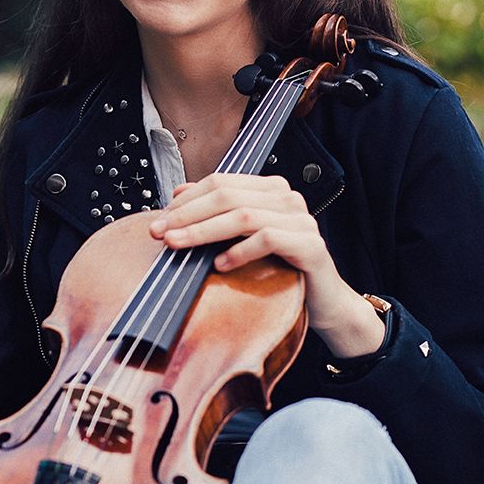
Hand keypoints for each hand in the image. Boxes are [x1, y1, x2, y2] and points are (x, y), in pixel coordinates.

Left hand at [148, 173, 385, 357]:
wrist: (323, 301)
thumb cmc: (281, 269)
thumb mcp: (243, 239)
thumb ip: (217, 216)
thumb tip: (178, 193)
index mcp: (270, 189)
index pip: (221, 183)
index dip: (187, 200)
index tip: (159, 219)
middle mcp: (288, 198)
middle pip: (228, 196)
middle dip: (188, 215)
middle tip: (160, 233)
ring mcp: (301, 220)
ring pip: (244, 215)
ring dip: (205, 231)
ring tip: (180, 245)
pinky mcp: (310, 245)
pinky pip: (268, 239)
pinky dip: (239, 251)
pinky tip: (220, 265)